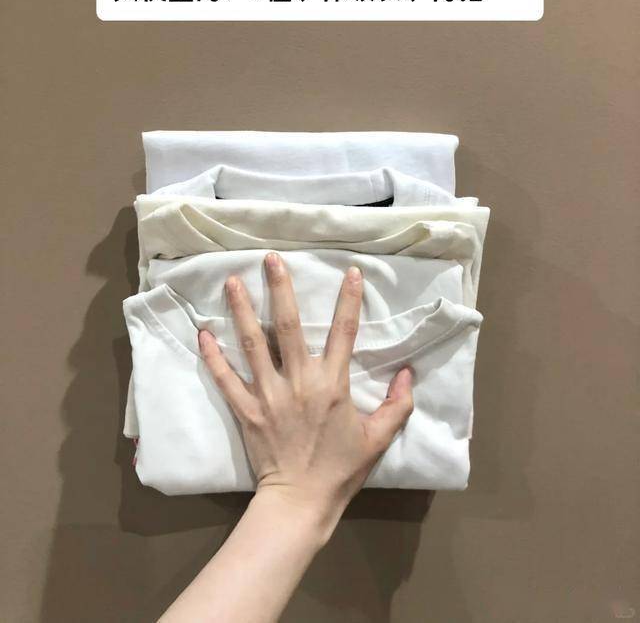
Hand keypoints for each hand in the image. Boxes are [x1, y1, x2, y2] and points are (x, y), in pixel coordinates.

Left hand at [197, 252, 413, 538]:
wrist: (301, 502)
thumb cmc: (341, 469)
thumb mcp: (378, 438)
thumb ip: (397, 404)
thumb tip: (409, 372)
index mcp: (333, 384)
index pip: (344, 332)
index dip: (349, 300)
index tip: (350, 272)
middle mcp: (299, 381)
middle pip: (289, 325)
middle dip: (280, 289)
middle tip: (270, 259)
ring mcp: (268, 395)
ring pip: (253, 344)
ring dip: (242, 310)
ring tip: (231, 281)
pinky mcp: (246, 410)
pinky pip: (226, 379)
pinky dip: (214, 356)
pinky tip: (203, 332)